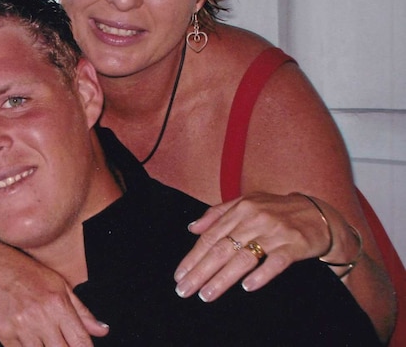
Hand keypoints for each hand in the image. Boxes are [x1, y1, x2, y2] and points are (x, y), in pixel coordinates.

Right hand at [0, 253, 108, 346]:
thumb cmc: (30, 275)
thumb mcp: (61, 286)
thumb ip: (82, 313)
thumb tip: (103, 331)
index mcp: (59, 304)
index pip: (80, 341)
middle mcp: (41, 316)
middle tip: (61, 344)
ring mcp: (22, 325)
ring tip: (45, 341)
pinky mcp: (5, 332)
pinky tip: (30, 341)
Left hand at [173, 192, 332, 301]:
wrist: (319, 215)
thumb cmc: (277, 212)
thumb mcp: (246, 204)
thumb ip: (217, 214)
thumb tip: (192, 228)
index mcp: (240, 209)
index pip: (210, 236)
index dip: (193, 257)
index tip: (179, 275)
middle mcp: (255, 219)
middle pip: (222, 249)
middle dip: (200, 271)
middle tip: (185, 290)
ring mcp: (275, 232)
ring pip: (244, 258)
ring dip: (222, 278)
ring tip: (207, 295)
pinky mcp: (295, 245)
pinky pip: (276, 262)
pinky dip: (261, 274)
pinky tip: (247, 287)